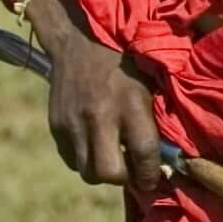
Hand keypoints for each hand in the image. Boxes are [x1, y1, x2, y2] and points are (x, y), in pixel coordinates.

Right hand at [24, 0, 166, 196]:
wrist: (80, 41)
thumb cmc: (126, 65)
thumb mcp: (148, 87)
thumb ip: (153, 123)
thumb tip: (166, 162)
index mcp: (130, 104)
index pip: (144, 153)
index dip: (152, 174)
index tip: (154, 179)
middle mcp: (99, 116)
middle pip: (109, 173)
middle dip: (124, 179)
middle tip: (132, 170)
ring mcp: (73, 123)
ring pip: (88, 172)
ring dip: (103, 171)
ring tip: (114, 156)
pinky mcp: (56, 126)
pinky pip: (72, 160)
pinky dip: (85, 159)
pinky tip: (95, 143)